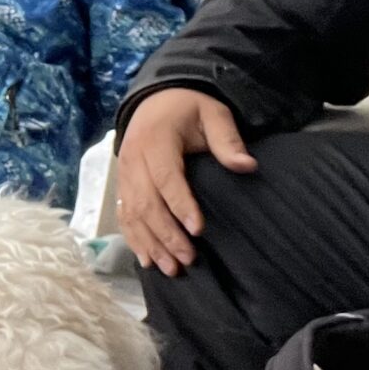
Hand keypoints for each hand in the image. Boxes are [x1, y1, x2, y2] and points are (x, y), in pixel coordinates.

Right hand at [115, 88, 256, 274]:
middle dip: (166, 234)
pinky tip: (147, 260)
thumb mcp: (213, 114)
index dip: (181, 205)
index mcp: (156, 140)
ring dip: (150, 243)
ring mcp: (123, 174)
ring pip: (132, 214)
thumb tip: (247, 166)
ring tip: (171, 269)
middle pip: (146, 202)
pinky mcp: (121, 185)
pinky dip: (133, 239)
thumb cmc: (188, 109)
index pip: (166, 177)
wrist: (154, 100)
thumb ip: (227, 139)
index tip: (199, 230)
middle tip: (189, 259)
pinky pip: (123, 216)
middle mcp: (133, 159)